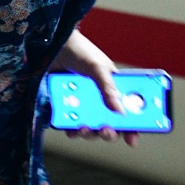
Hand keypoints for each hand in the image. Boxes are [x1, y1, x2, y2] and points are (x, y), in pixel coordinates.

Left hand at [50, 26, 135, 147]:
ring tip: (84, 129)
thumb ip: (108, 89)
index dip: (132, 127)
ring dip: (89, 133)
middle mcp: (99, 100)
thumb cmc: (79, 51)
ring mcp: (82, 104)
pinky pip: (69, 123)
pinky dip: (70, 128)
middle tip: (105, 130)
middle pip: (109, 124)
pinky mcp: (64, 106)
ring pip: (89, 127)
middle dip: (108, 132)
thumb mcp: (98, 68)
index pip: (127, 112)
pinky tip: (70, 129)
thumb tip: (120, 112)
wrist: (52, 44)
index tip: (132, 140)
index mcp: (114, 89)